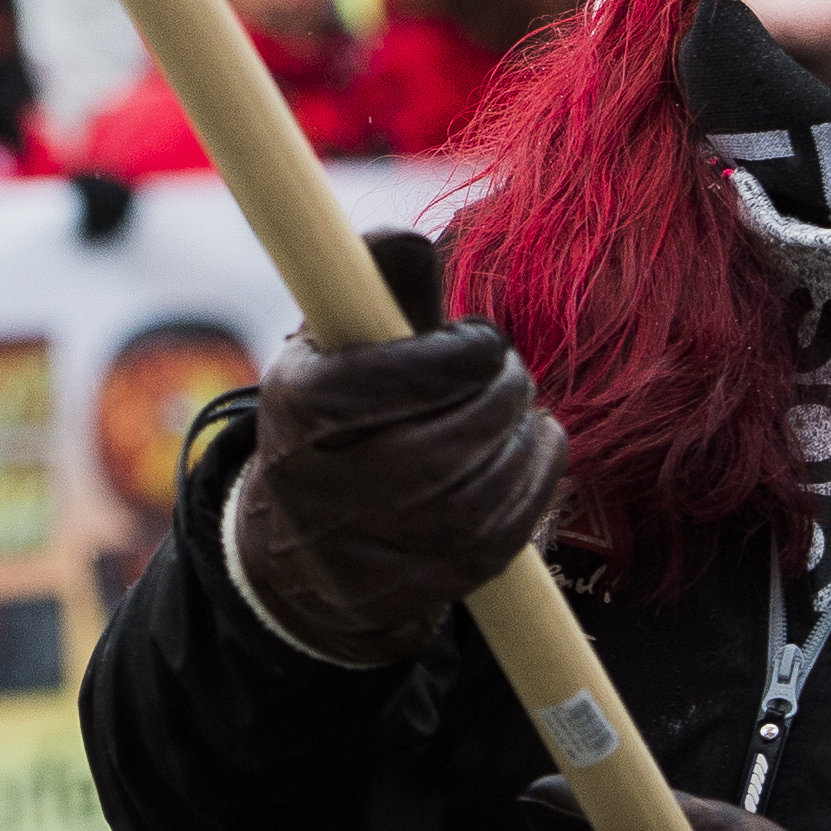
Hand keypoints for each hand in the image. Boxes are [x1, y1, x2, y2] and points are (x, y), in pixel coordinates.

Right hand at [231, 229, 563, 665]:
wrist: (299, 543)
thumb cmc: (340, 409)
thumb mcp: (339, 342)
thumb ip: (380, 286)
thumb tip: (412, 237)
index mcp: (293, 410)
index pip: (375, 385)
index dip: (449, 359)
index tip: (483, 338)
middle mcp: (317, 490)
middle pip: (432, 453)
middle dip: (497, 403)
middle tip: (514, 373)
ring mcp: (364, 554)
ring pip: (471, 505)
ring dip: (521, 448)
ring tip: (526, 413)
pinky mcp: (410, 592)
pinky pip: (493, 547)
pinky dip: (532, 493)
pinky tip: (536, 452)